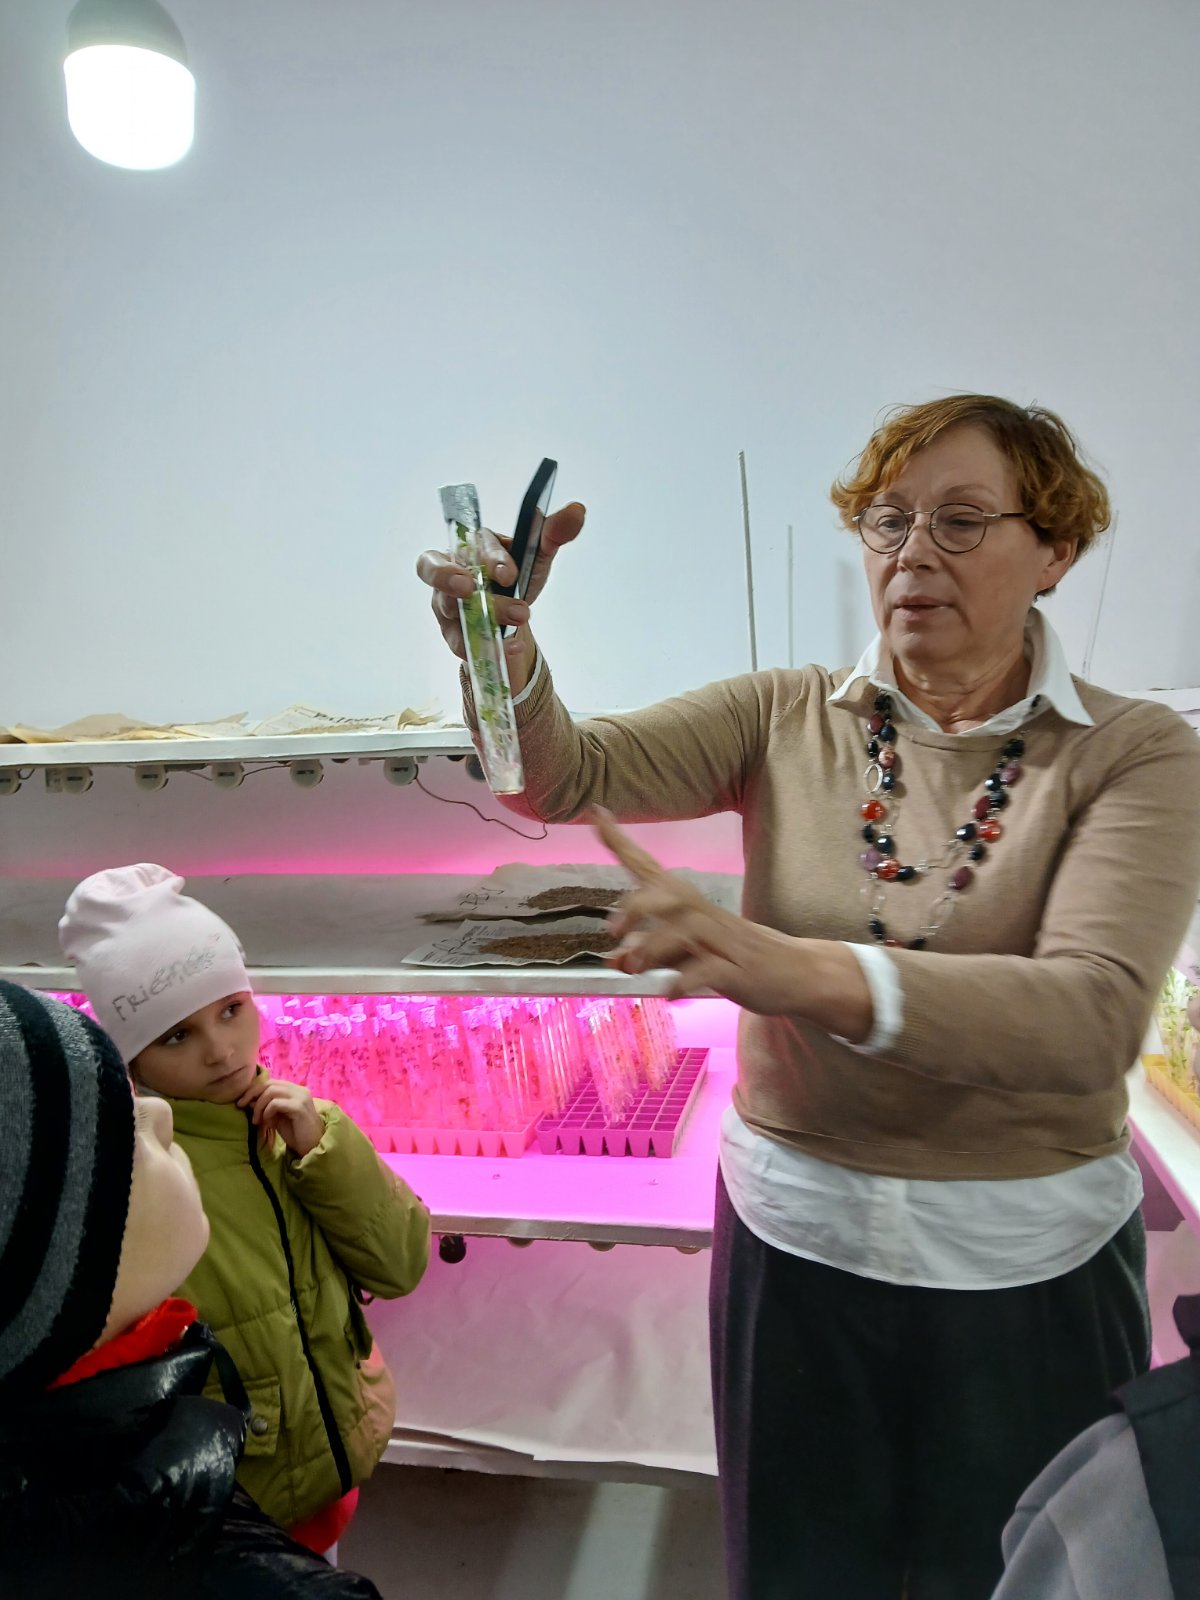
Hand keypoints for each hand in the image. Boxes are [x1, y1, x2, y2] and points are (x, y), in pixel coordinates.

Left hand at [238, 1074, 324, 1158]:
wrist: (312, 1147)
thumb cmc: (296, 1133)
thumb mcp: (277, 1118)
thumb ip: (266, 1108)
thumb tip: (249, 1100)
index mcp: (295, 1090)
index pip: (271, 1082)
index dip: (254, 1090)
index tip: (242, 1102)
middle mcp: (299, 1090)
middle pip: (269, 1084)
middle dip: (251, 1094)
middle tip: (241, 1106)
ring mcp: (300, 1097)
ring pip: (271, 1091)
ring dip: (259, 1105)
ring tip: (257, 1120)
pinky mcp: (299, 1107)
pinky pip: (276, 1103)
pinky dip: (267, 1112)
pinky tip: (268, 1123)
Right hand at [415, 501, 586, 675]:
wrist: (514, 613)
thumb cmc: (518, 574)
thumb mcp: (538, 553)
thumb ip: (554, 532)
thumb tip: (577, 511)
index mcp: (473, 544)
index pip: (473, 545)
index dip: (489, 558)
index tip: (510, 574)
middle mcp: (451, 570)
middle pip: (435, 570)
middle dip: (447, 578)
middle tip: (470, 590)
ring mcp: (446, 602)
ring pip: (449, 609)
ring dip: (481, 617)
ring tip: (518, 620)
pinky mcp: (451, 631)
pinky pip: (458, 641)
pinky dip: (483, 647)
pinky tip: (509, 647)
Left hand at [593, 809, 811, 1013]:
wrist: (799, 972)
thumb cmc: (736, 958)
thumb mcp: (688, 955)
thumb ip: (652, 953)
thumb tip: (613, 959)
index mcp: (690, 906)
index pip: (650, 868)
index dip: (622, 842)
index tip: (596, 811)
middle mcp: (706, 916)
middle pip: (670, 893)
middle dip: (636, 907)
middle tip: (613, 933)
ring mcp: (725, 942)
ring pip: (687, 929)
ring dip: (654, 946)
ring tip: (635, 969)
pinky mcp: (739, 971)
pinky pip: (709, 969)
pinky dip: (684, 980)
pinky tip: (669, 994)